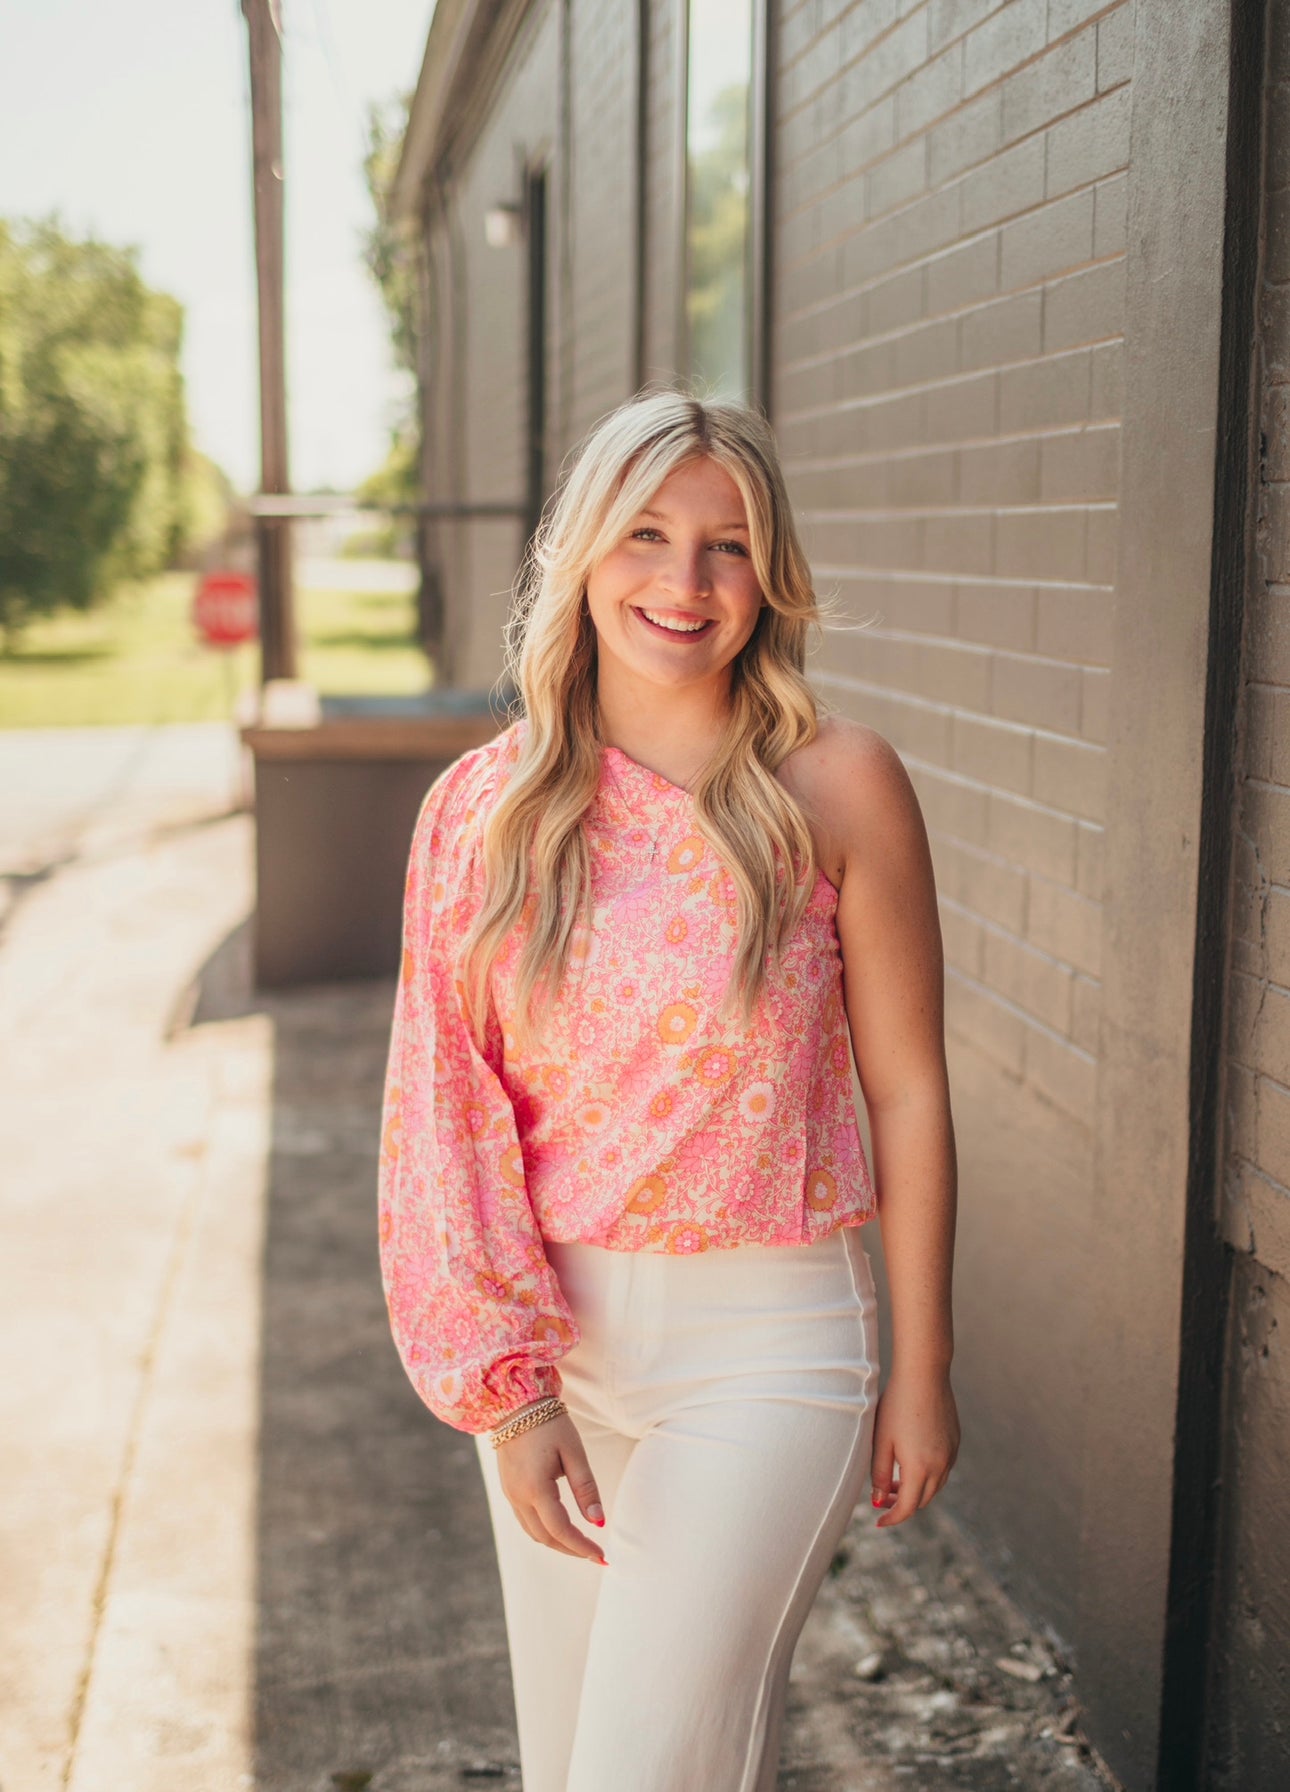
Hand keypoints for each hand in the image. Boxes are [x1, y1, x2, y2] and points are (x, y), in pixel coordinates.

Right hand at [495, 1411, 608, 1564]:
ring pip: (533, 1533)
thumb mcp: (574, 1452)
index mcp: (535, 1488)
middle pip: (546, 1538)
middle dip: (572, 1550)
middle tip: (596, 1555)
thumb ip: (586, 1488)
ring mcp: (510, 1494)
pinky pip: (525, 1521)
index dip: (582, 1547)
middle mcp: (518, 1497)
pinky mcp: (508, 1489)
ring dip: (557, 1543)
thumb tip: (599, 1522)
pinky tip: (560, 1527)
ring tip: (581, 1545)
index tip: (603, 1556)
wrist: (514, 1403)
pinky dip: (545, 1531)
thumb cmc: (549, 1423)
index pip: (561, 1530)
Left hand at [870, 1368, 959, 1528]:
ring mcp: (951, 1453)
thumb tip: (878, 1500)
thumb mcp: (881, 1441)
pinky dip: (928, 1475)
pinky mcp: (955, 1441)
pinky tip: (912, 1461)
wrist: (924, 1375)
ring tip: (895, 1480)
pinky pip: (943, 1469)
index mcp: (920, 1468)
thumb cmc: (896, 1405)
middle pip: (923, 1499)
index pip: (907, 1507)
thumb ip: (879, 1474)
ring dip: (916, 1489)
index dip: (892, 1518)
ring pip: (935, 1486)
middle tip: (883, 1498)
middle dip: (903, 1504)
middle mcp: (941, 1465)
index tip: (879, 1522)